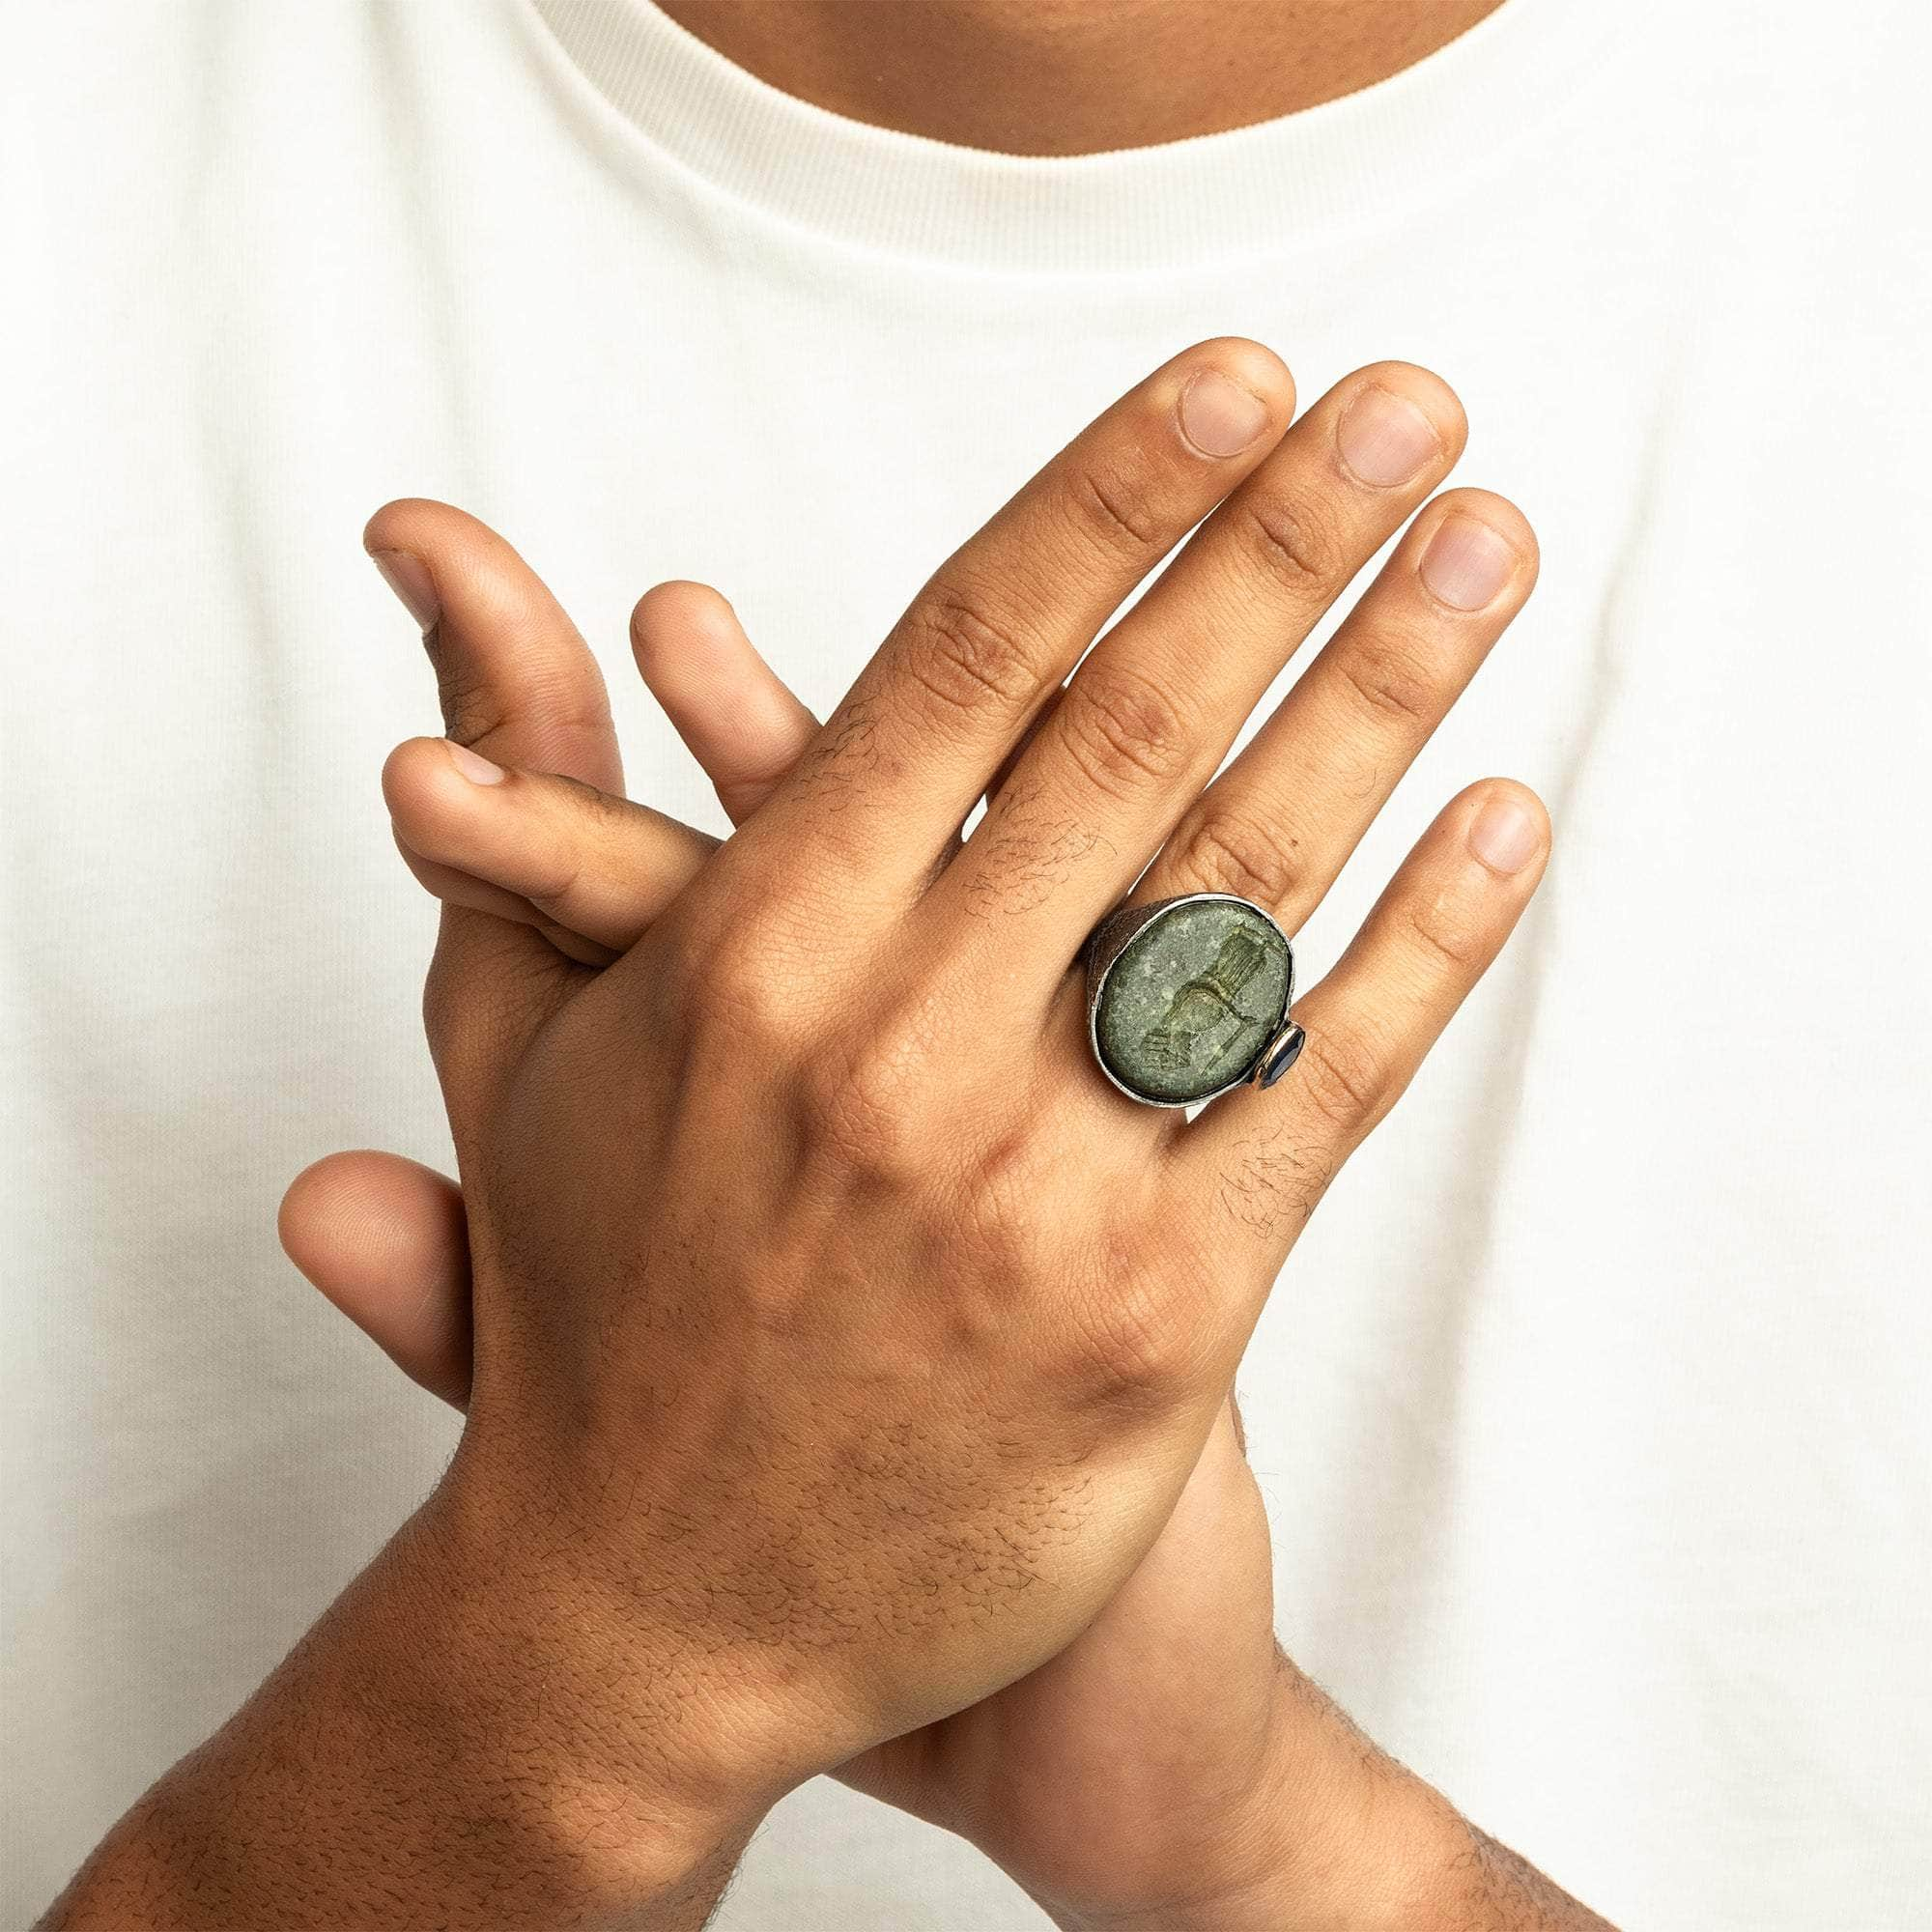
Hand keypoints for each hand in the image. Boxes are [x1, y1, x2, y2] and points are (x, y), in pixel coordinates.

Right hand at [287, 340, 1555, 1924]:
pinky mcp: (1154, 1331)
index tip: (1234, 388)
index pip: (961, 663)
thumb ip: (513, 789)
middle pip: (1131, 741)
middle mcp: (895, 1054)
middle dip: (1285, 545)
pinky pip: (1317, 1099)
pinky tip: (1504, 819)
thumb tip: (428, 554)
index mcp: (749, 956)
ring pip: (1248, 894)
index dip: (1109, 502)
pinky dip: (1425, 949)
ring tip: (1484, 551)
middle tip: (1405, 404)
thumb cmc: (595, 1301)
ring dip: (1385, 697)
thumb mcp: (517, 1037)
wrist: (653, 1619)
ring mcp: (1034, 1196)